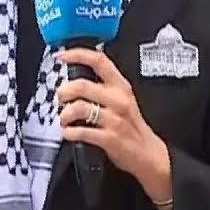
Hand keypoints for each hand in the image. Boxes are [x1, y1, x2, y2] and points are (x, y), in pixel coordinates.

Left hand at [55, 48, 168, 189]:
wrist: (148, 154)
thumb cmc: (132, 127)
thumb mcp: (123, 100)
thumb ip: (103, 87)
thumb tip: (75, 80)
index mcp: (121, 86)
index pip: (99, 61)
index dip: (77, 55)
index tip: (61, 56)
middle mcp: (118, 100)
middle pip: (82, 85)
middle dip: (64, 92)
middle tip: (61, 98)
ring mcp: (114, 119)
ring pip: (79, 107)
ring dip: (65, 114)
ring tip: (64, 119)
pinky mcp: (110, 138)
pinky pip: (81, 131)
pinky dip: (69, 132)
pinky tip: (69, 133)